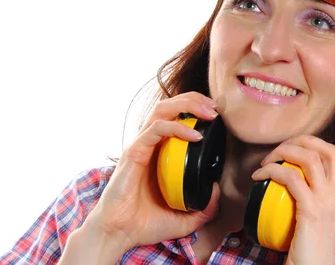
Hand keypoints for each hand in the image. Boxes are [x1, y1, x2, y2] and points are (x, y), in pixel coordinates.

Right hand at [84, 92, 220, 254]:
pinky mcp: (134, 152)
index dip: (196, 109)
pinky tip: (195, 137)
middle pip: (170, 105)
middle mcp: (150, 144)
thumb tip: (217, 190)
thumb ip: (205, 208)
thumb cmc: (144, 224)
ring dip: (188, 105)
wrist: (118, 234)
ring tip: (208, 113)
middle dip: (195, 100)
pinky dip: (177, 128)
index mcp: (160, 152)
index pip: (176, 117)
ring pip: (162, 109)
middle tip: (215, 108)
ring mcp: (141, 146)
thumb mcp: (184, 219)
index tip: (216, 115)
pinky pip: (156, 129)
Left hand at [251, 135, 334, 264]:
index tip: (291, 149)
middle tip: (278, 150)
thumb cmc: (307, 257)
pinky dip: (272, 170)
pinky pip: (291, 178)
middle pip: (327, 150)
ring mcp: (328, 204)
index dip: (313, 144)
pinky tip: (259, 176)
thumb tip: (287, 190)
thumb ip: (308, 206)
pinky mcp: (312, 212)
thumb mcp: (314, 226)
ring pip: (310, 158)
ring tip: (266, 161)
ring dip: (284, 151)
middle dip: (300, 140)